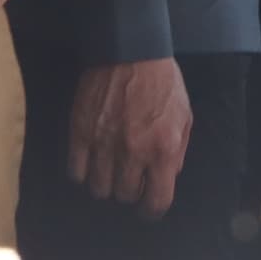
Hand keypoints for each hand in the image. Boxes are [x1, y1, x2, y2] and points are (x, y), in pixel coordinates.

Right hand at [66, 58, 192, 218]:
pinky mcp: (81, 132)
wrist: (130, 49)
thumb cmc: (162, 83)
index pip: (156, 201)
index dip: (152, 209)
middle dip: (129, 193)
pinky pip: (76, 170)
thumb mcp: (184, 116)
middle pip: (125, 196)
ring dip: (105, 185)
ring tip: (108, 172)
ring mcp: (104, 143)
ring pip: (99, 188)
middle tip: (129, 180)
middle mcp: (133, 152)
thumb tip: (167, 178)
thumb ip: (178, 152)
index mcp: (163, 150)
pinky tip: (89, 163)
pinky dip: (82, 172)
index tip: (148, 207)